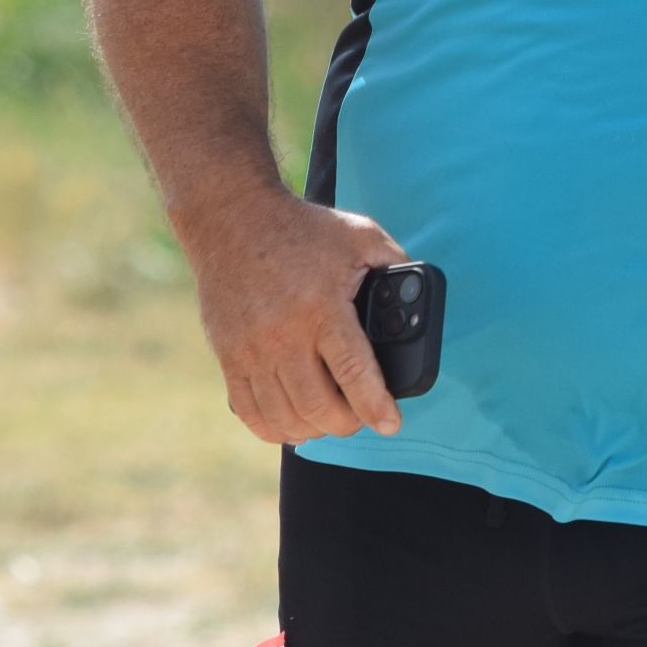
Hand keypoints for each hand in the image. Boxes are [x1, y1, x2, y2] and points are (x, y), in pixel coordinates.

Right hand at [182, 189, 408, 444]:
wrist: (233, 218)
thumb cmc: (301, 228)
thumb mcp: (358, 235)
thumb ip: (393, 262)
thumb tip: (419, 291)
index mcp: (322, 306)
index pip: (353, 372)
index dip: (375, 406)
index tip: (390, 424)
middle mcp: (284, 334)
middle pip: (319, 406)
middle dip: (348, 423)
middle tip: (361, 416)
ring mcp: (251, 349)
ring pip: (285, 416)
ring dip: (314, 429)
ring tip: (330, 419)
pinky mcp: (227, 356)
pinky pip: (249, 412)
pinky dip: (274, 428)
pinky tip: (292, 422)